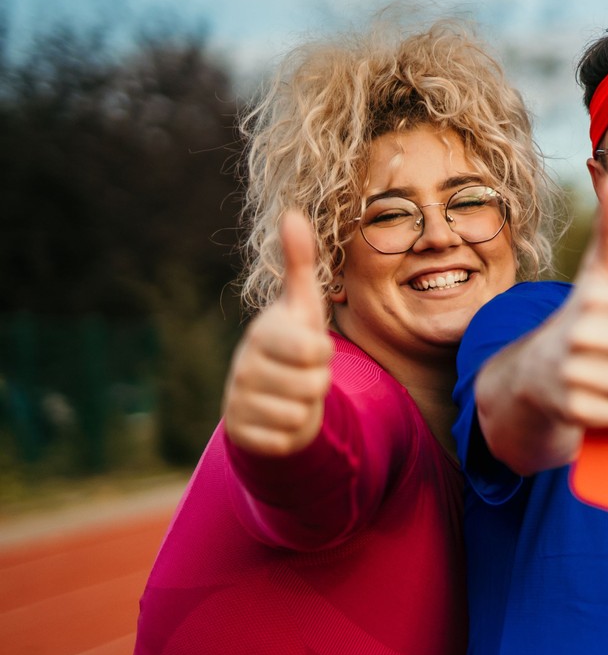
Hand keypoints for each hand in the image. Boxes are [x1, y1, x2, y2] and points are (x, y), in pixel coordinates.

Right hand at [223, 212, 334, 455]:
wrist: (267, 397)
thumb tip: (293, 214)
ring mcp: (238, 399)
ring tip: (292, 395)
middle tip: (302, 376)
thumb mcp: (303, 306)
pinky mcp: (240, 433)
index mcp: (263, 333)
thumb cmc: (293, 344)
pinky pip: (284, 440)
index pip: (316, 350)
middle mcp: (244, 365)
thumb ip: (300, 265)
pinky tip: (279, 419)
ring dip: (305, 408)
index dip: (322, 353)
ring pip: (299, 413)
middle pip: (313, 384)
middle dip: (317, 383)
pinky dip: (290, 434)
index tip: (309, 347)